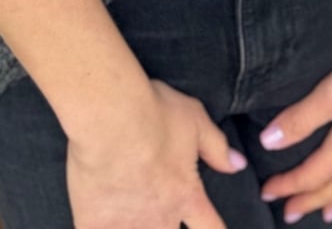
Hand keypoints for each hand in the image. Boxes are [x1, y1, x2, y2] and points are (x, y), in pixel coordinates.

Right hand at [66, 76, 245, 228]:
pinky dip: (101, 226)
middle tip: (161, 213)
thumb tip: (238, 164)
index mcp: (186, 197)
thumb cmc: (154, 113)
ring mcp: (125, 225)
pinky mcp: (93, 223)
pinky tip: (99, 219)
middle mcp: (159, 218)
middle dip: (168, 228)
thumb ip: (217, 147)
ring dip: (135, 227)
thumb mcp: (194, 120)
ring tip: (131, 217)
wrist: (108, 116)